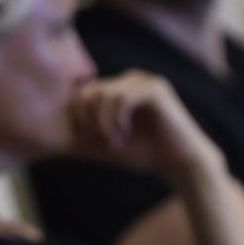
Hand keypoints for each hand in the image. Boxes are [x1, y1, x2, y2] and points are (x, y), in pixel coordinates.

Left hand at [67, 72, 223, 183]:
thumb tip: (62, 141)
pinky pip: (123, 98)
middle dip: (88, 120)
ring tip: (115, 144)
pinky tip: (123, 136)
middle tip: (100, 144)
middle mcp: (130, 80)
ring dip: (104, 124)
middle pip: (90, 91)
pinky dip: (117, 120)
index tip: (83, 143)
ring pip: (106, 95)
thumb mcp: (108, 147)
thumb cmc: (146, 155)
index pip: (83, 93)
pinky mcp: (156, 91)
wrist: (180, 164)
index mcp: (118, 89)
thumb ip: (87, 141)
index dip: (76, 117)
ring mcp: (144, 82)